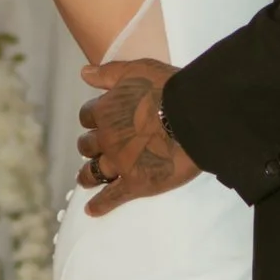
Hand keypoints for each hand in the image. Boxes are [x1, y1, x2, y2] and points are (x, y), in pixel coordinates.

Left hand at [77, 58, 198, 214]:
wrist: (194, 115)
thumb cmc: (168, 88)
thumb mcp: (136, 70)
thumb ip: (109, 73)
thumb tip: (84, 72)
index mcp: (105, 111)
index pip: (88, 116)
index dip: (94, 118)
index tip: (99, 120)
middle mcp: (107, 138)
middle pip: (87, 145)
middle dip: (90, 146)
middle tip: (94, 150)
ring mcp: (119, 163)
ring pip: (93, 172)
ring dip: (88, 175)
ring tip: (85, 179)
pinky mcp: (135, 183)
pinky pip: (113, 197)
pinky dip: (101, 205)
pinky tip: (92, 210)